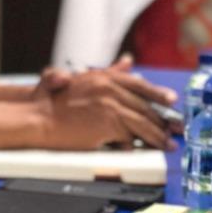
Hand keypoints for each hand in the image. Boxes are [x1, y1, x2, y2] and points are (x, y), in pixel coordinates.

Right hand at [32, 56, 175, 150]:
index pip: (140, 85)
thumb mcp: (79, 79)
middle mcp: (110, 90)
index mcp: (104, 78)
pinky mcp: (108, 127)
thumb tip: (128, 61)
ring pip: (144, 124)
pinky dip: (135, 146)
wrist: (35, 117)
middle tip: (176, 129)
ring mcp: (111, 108)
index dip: (158, 94)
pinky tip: (142, 151)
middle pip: (146, 107)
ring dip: (158, 136)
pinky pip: (129, 138)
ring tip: (168, 145)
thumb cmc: (49, 100)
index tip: (172, 101)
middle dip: (163, 120)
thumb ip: (107, 72)